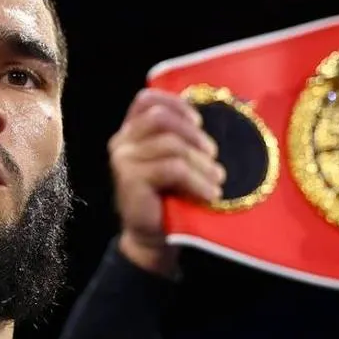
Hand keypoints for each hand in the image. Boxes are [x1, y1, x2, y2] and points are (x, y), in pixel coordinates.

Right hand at [107, 89, 225, 275]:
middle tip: (213, 155)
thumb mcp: (174, 162)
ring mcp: (123, 159)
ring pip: (171, 145)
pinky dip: (197, 181)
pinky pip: (173, 168)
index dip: (175, 104)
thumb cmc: (169, 198)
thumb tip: (212, 115)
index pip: (146, 100)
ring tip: (216, 180)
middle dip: (193, 134)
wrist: (152, 238)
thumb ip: (180, 138)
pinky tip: (210, 194)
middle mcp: (121, 142)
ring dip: (201, 164)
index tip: (199, 121)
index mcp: (130, 132)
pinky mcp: (131, 178)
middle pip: (160, 118)